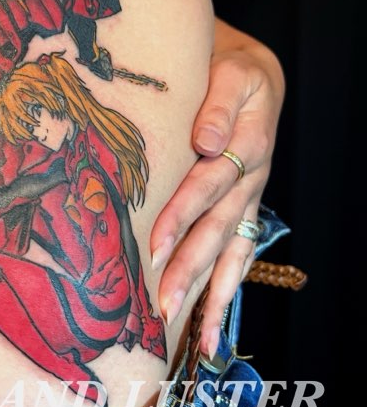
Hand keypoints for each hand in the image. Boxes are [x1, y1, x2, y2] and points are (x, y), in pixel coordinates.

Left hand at [150, 20, 284, 357]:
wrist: (250, 72)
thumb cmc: (230, 69)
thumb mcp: (231, 71)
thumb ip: (219, 104)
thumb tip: (208, 142)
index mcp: (247, 143)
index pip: (208, 184)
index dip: (182, 215)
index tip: (155, 246)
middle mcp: (251, 178)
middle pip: (219, 228)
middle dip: (191, 267)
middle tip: (163, 302)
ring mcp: (249, 199)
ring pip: (231, 251)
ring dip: (211, 292)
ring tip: (195, 337)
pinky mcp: (244, 210)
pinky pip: (238, 255)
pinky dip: (225, 291)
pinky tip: (210, 326)